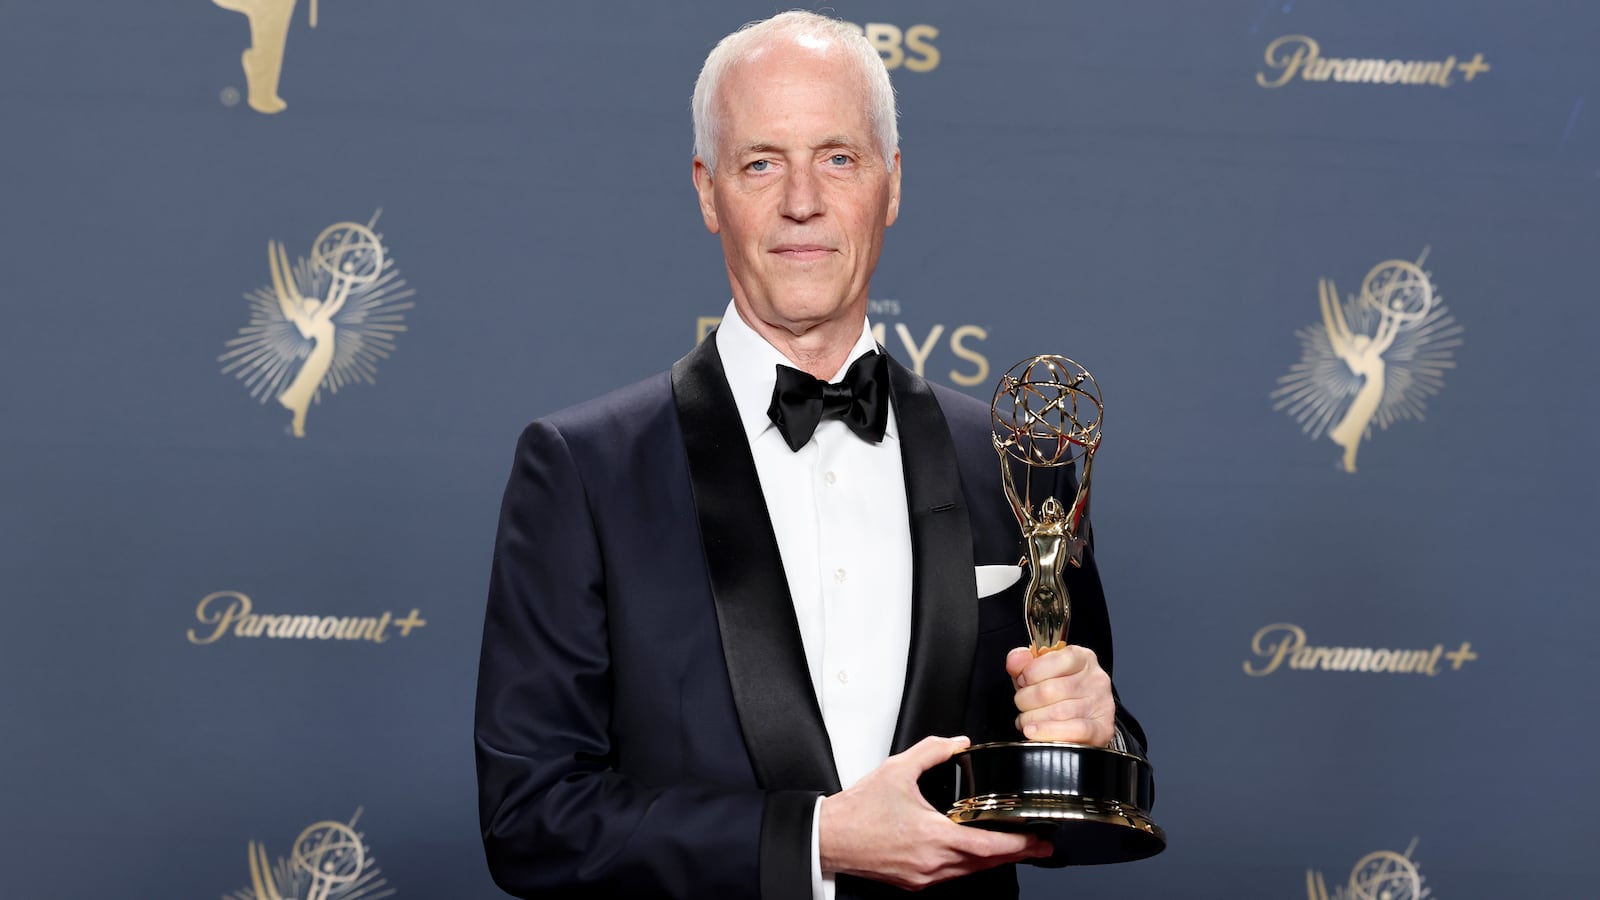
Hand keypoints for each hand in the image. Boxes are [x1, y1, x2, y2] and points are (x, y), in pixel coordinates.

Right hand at [818, 735, 1050, 888]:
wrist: (829, 838)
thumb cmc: (858, 811)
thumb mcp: (897, 769)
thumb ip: (932, 751)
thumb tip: (957, 743)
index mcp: (932, 836)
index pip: (987, 846)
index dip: (1018, 844)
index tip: (1037, 838)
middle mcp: (932, 862)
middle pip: (986, 864)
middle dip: (1017, 854)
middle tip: (1039, 845)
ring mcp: (924, 877)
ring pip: (971, 873)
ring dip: (994, 860)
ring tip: (1014, 849)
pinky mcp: (914, 883)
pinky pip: (952, 876)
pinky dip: (969, 865)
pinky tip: (975, 854)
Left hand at [1007, 645, 1115, 745]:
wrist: (1084, 719)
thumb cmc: (1059, 693)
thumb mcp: (1039, 672)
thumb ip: (1023, 663)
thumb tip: (1015, 660)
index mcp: (1082, 658)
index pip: (1053, 659)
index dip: (1030, 672)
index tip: (1022, 680)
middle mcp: (1095, 679)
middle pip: (1049, 690)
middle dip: (1025, 700)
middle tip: (1022, 704)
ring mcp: (1100, 704)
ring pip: (1057, 713)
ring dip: (1032, 719)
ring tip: (1027, 719)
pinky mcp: (1102, 729)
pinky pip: (1073, 731)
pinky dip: (1048, 732)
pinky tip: (1034, 732)